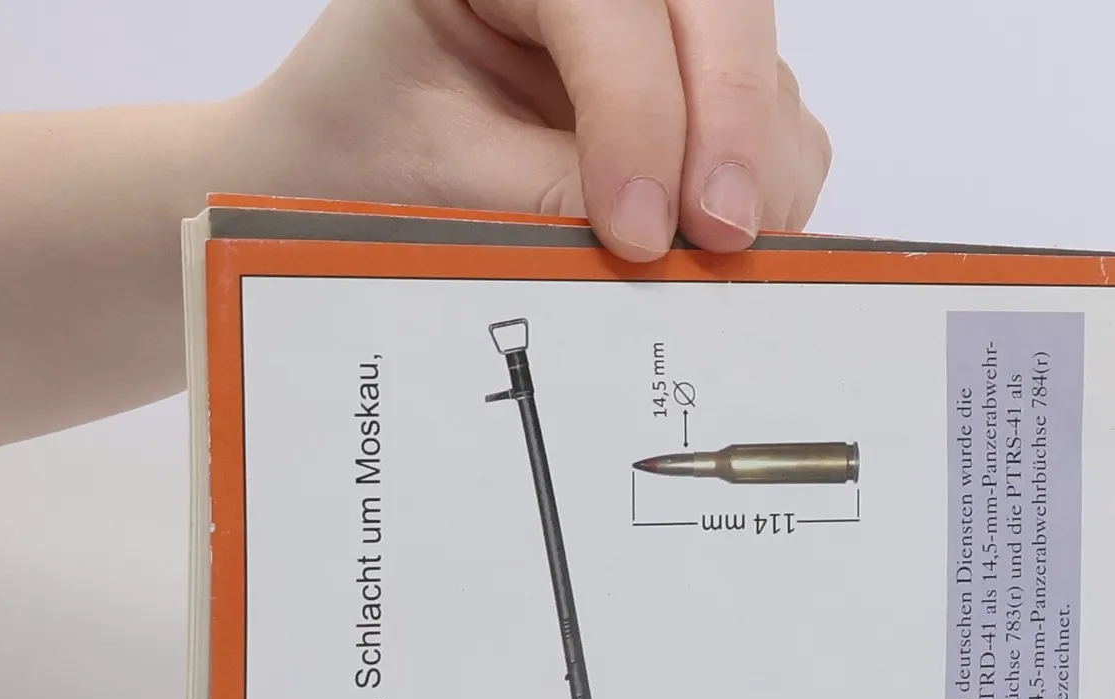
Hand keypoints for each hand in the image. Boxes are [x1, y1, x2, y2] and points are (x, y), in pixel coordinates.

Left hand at [231, 0, 831, 259]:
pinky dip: (761, 183)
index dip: (639, 115)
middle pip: (717, 9)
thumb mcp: (432, 174)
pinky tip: (716, 243)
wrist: (343, 164)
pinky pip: (771, 118)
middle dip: (732, 127)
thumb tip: (657, 258)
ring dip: (756, 164)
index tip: (639, 232)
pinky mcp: (691, 83)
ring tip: (716, 257)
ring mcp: (655, 22)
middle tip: (721, 240)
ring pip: (758, 62)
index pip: (612, 4)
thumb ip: (541, 204)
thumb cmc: (364, 148)